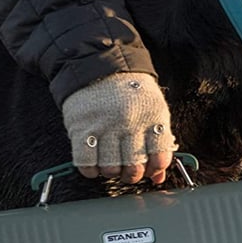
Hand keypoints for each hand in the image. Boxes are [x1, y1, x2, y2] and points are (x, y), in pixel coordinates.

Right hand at [61, 72, 177, 183]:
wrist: (101, 66)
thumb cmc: (132, 93)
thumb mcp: (154, 111)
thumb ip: (160, 143)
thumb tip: (158, 177)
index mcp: (153, 118)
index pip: (160, 157)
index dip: (155, 168)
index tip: (150, 168)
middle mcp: (130, 123)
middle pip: (134, 166)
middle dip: (133, 175)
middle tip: (129, 171)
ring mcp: (105, 126)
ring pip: (110, 168)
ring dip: (111, 172)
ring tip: (112, 163)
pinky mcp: (81, 127)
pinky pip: (85, 161)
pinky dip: (90, 169)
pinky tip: (94, 164)